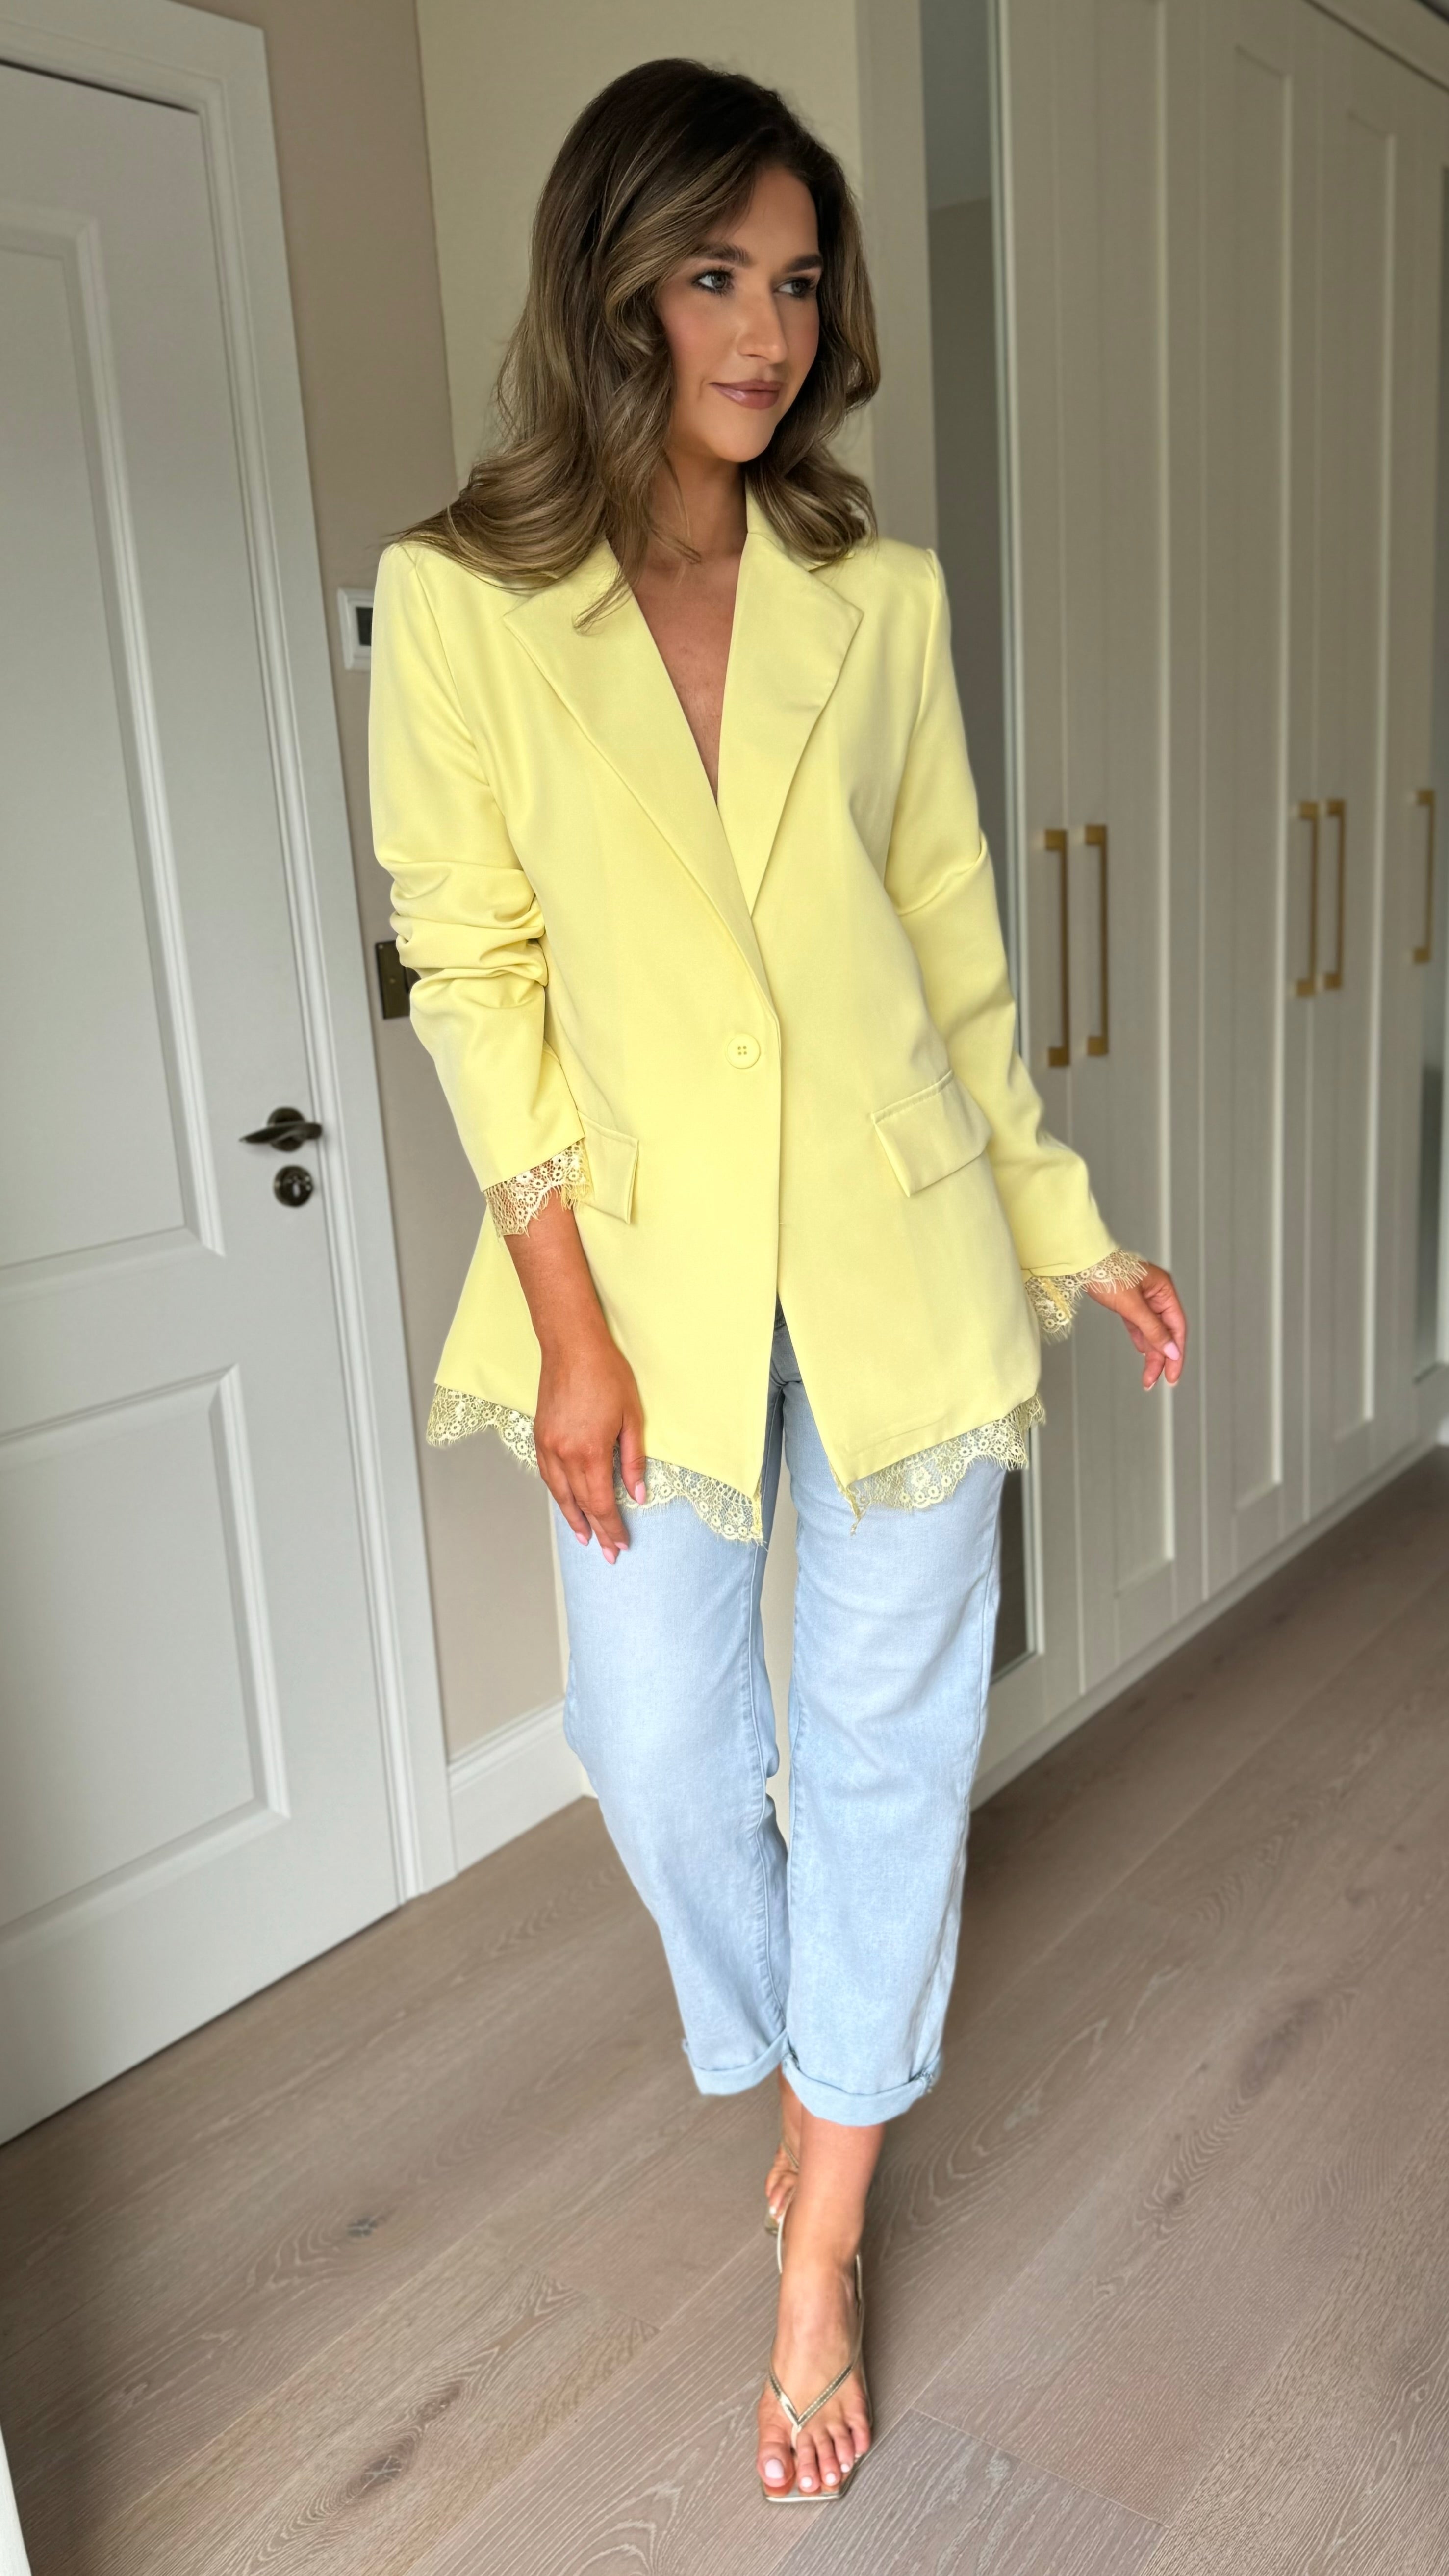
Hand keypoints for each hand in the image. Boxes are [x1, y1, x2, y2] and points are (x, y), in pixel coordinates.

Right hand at [534, 1316, 646, 1563]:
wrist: (572, 1346)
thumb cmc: (606, 1375)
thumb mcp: (631, 1418)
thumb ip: (633, 1460)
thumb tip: (638, 1495)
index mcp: (590, 1451)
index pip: (602, 1503)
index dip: (612, 1527)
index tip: (621, 1544)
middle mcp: (564, 1454)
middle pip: (580, 1503)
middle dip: (595, 1530)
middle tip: (607, 1553)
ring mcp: (547, 1445)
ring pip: (559, 1493)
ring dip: (572, 1517)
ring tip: (583, 1536)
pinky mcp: (539, 1435)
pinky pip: (547, 1475)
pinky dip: (558, 1493)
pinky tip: (566, 1502)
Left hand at [1087, 1259, 1185, 1391]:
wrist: (1081, 1261)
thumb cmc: (1106, 1273)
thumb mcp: (1132, 1306)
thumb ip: (1153, 1330)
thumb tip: (1171, 1351)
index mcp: (1163, 1289)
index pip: (1177, 1327)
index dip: (1176, 1353)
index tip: (1173, 1374)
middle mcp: (1156, 1294)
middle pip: (1165, 1332)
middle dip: (1161, 1358)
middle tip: (1155, 1380)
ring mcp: (1143, 1298)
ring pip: (1152, 1331)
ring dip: (1150, 1354)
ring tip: (1147, 1376)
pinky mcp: (1128, 1302)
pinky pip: (1139, 1325)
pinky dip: (1141, 1339)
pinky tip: (1142, 1353)